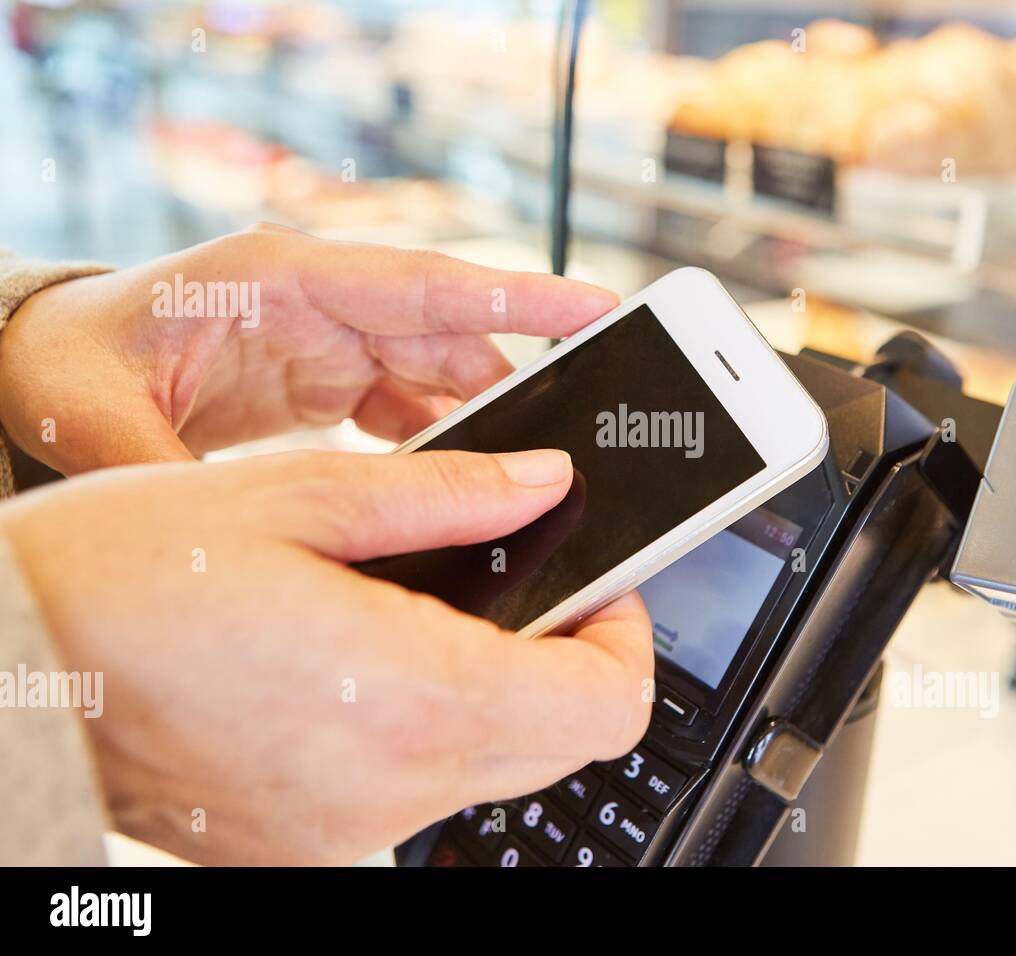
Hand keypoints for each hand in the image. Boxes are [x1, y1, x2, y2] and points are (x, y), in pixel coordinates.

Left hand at [0, 224, 617, 473]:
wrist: (44, 363)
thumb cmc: (69, 362)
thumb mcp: (101, 419)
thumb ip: (176, 473)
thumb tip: (239, 535)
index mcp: (278, 279)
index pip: (421, 283)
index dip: (518, 296)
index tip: (597, 307)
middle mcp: (320, 303)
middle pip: (449, 337)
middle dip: (520, 381)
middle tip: (580, 433)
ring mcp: (328, 340)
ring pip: (439, 376)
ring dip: (484, 423)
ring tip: (529, 474)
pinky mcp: (328, 379)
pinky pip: (409, 408)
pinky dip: (441, 446)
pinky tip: (459, 489)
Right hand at [0, 448, 651, 864]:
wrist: (9, 668)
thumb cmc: (120, 577)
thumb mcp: (296, 497)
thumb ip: (447, 494)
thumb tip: (542, 483)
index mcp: (406, 696)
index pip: (607, 705)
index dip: (628, 638)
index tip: (601, 585)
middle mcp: (388, 785)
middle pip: (565, 741)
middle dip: (568, 659)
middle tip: (522, 584)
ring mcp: (346, 827)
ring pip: (496, 767)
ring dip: (499, 691)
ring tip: (428, 611)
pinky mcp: (305, 841)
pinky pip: (417, 787)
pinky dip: (427, 728)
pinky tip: (367, 664)